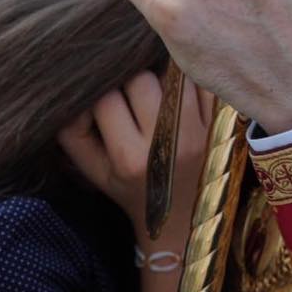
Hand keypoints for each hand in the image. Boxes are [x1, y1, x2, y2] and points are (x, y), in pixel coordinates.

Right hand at [59, 71, 210, 237]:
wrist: (180, 217)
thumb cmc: (130, 189)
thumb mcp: (94, 171)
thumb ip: (73, 133)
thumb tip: (72, 93)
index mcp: (131, 160)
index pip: (106, 100)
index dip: (97, 89)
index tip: (100, 94)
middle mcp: (167, 144)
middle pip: (141, 79)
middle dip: (128, 76)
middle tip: (127, 87)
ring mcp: (199, 132)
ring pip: (172, 74)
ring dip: (159, 73)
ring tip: (152, 86)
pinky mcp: (220, 123)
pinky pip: (201, 81)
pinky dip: (187, 78)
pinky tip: (177, 90)